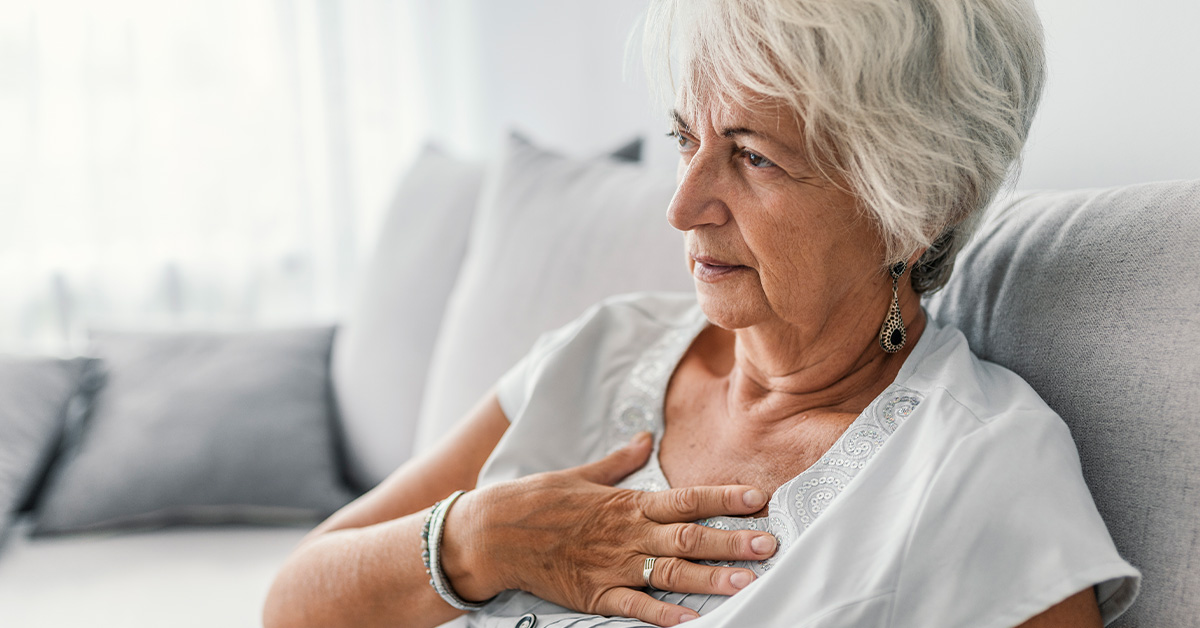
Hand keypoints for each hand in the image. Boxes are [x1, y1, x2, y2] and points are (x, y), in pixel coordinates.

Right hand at [440, 432, 777, 625]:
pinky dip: (665, 616)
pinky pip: (636, 608)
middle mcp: (627, 535)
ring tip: (747, 583)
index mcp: (627, 504)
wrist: (494, 534)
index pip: (686, 499)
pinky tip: (695, 621)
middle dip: (732, 541)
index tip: (758, 498)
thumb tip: (645, 438)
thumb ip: (619, 461)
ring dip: (712, 579)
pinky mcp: (596, 595)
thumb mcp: (582, 474)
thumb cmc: (538, 501)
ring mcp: (613, 566)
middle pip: (690, 538)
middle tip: (770, 545)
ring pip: (672, 574)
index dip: (724, 498)